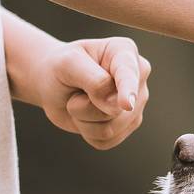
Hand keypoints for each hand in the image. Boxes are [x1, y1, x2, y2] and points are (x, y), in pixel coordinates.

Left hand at [28, 36, 151, 149]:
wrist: (56, 85)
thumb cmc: (61, 67)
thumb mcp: (67, 64)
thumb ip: (93, 80)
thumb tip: (117, 105)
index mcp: (124, 51)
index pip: (127, 74)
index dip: (127, 90)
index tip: (125, 104)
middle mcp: (138, 77)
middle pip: (114, 109)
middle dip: (84, 107)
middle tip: (75, 91)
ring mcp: (137, 103)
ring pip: (110, 129)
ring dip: (83, 121)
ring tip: (79, 101)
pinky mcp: (128, 125)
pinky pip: (106, 141)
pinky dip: (87, 133)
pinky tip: (86, 116)